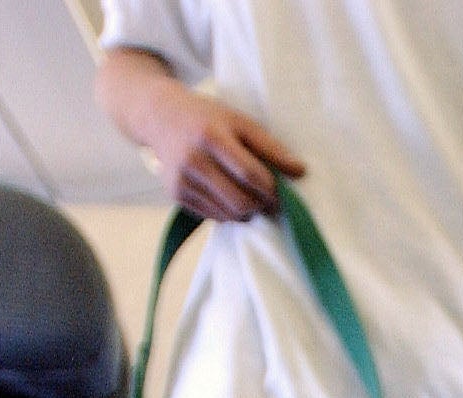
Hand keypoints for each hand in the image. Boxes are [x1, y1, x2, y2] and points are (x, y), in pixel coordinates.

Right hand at [126, 68, 301, 221]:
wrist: (161, 117)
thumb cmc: (209, 118)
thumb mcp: (240, 120)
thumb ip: (270, 145)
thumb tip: (300, 171)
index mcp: (211, 136)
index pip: (250, 174)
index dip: (272, 188)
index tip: (286, 192)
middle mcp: (192, 161)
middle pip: (239, 200)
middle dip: (262, 206)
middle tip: (274, 202)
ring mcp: (181, 181)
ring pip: (228, 214)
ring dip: (248, 212)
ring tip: (253, 198)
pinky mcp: (176, 195)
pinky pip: (214, 216)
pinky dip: (229, 212)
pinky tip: (231, 197)